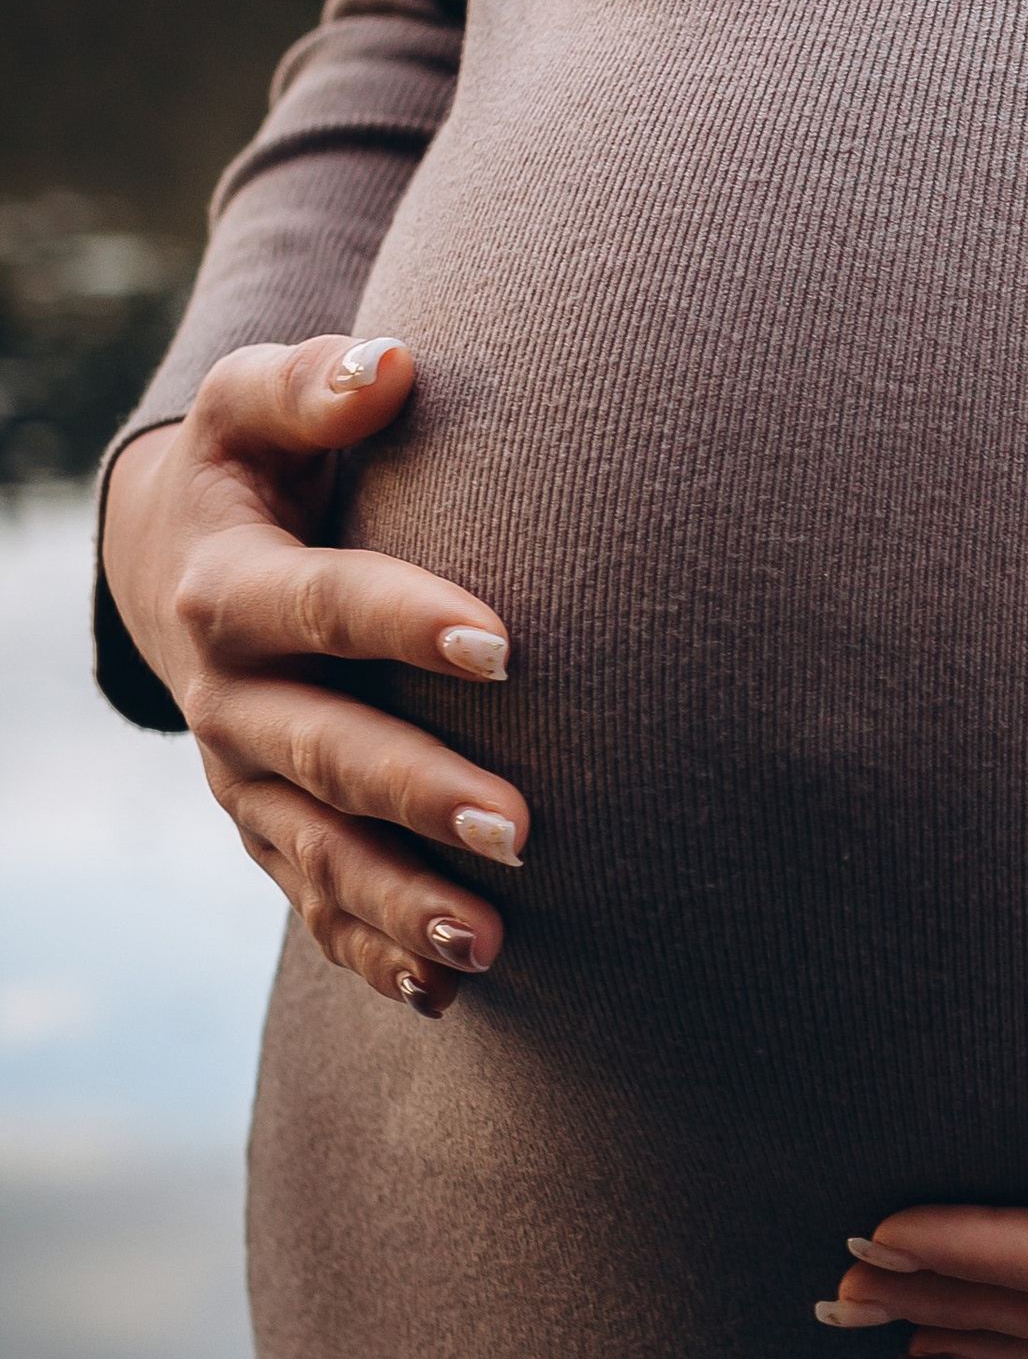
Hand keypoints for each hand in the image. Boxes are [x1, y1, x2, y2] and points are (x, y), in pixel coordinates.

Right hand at [101, 340, 526, 1015]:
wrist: (173, 561)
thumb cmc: (254, 470)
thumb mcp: (251, 411)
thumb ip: (312, 383)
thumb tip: (392, 364)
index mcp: (230, 587)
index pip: (321, 605)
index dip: (405, 621)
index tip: (506, 641)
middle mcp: (228, 697)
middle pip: (324, 752)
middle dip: (418, 794)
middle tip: (523, 829)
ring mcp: (243, 778)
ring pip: (318, 854)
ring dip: (401, 903)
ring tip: (491, 944)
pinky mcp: (265, 831)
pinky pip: (311, 904)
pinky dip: (371, 953)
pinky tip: (447, 994)